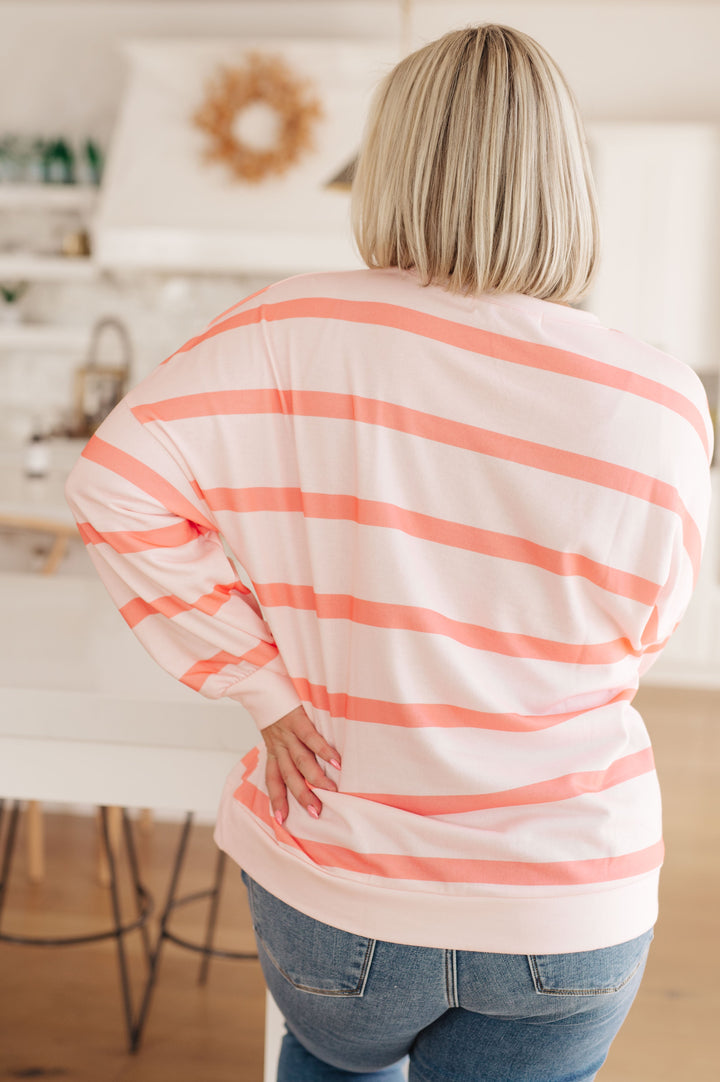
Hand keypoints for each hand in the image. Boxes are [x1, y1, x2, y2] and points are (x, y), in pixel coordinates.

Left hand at [262, 706, 340, 823]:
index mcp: (273, 749)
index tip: (282, 821)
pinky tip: (337, 762)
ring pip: (301, 761)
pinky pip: (310, 738)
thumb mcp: (275, 730)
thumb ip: (286, 746)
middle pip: (289, 776)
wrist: (262, 681)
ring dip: (315, 778)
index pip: (273, 780)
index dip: (277, 799)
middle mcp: (279, 745)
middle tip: (316, 812)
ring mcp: (287, 733)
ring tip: (331, 792)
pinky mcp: (296, 719)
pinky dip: (323, 750)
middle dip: (302, 796)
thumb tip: (304, 763)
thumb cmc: (276, 707)